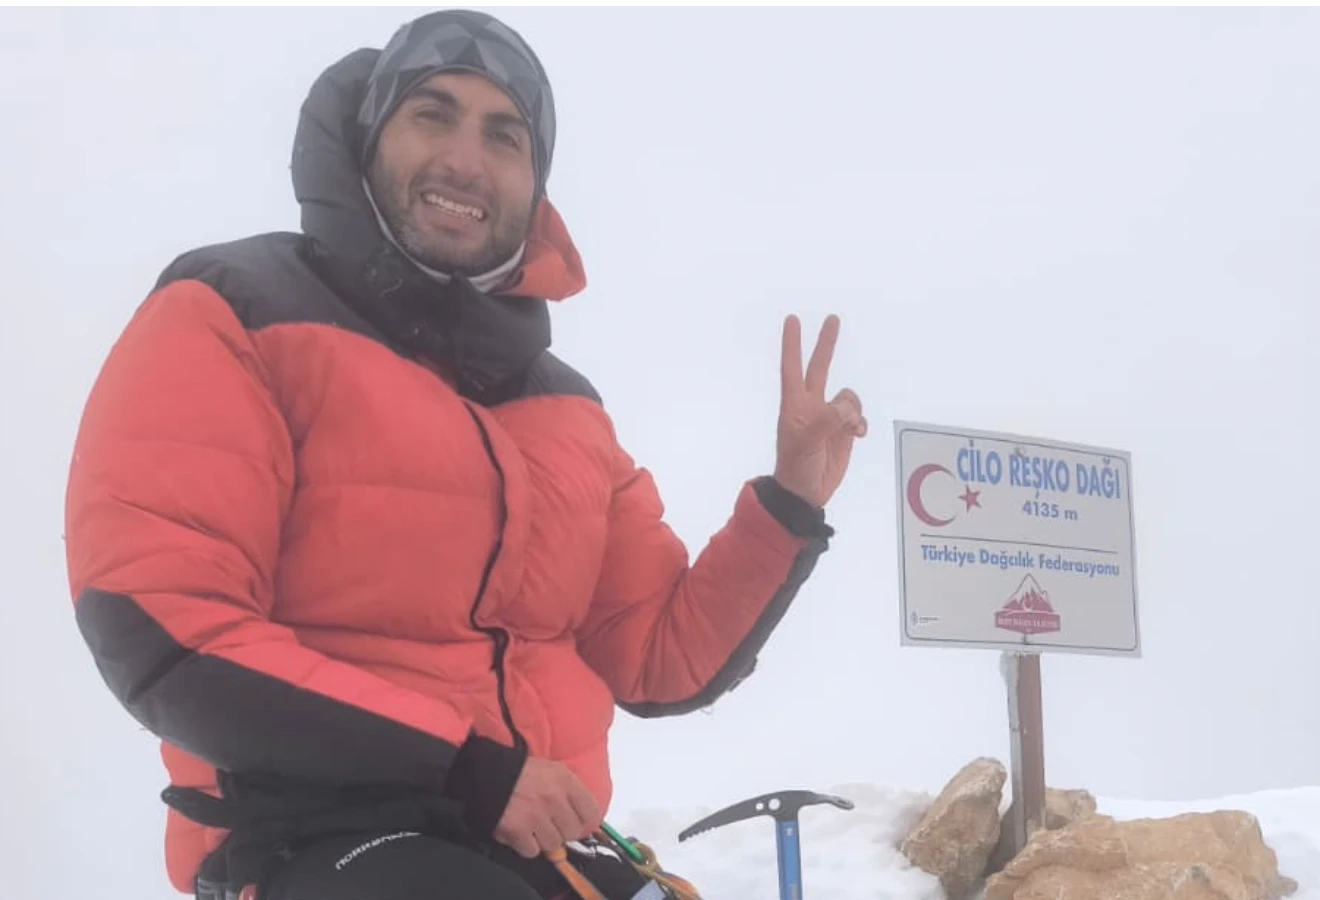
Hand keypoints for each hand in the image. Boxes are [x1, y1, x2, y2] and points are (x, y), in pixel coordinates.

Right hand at [493, 757, 602, 858]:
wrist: (484, 772)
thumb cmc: (519, 771)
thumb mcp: (551, 770)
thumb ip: (570, 790)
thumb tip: (585, 818)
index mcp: (564, 780)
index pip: (592, 812)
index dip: (585, 822)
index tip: (576, 823)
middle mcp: (553, 798)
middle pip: (572, 832)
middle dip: (561, 830)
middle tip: (548, 823)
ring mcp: (536, 816)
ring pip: (553, 845)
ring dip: (543, 840)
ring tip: (532, 826)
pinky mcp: (517, 830)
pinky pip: (532, 851)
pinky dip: (526, 846)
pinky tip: (520, 832)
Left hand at [773, 314, 866, 508]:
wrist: (806, 493)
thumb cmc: (797, 466)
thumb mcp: (806, 442)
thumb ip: (827, 420)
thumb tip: (848, 408)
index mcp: (795, 404)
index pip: (792, 367)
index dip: (792, 344)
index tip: (792, 320)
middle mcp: (812, 406)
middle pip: (820, 367)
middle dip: (826, 344)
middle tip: (832, 318)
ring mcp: (829, 418)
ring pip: (848, 397)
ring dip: (853, 408)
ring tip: (850, 429)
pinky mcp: (844, 431)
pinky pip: (858, 416)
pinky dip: (861, 422)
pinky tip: (858, 435)